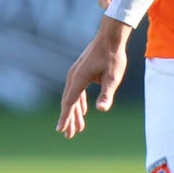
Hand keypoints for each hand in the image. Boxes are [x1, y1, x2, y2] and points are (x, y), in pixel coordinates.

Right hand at [56, 19, 130, 137]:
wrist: (111, 37)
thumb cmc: (113, 57)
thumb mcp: (112, 78)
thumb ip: (106, 94)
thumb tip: (102, 109)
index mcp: (79, 78)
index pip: (69, 102)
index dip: (65, 117)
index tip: (60, 130)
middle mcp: (73, 76)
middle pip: (68, 102)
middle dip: (68, 119)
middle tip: (69, 136)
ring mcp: (76, 73)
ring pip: (72, 97)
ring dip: (74, 113)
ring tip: (77, 128)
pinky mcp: (81, 71)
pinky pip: (77, 91)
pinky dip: (79, 102)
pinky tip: (83, 111)